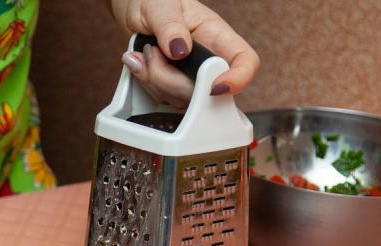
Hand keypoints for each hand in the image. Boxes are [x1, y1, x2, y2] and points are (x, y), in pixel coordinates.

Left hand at [109, 0, 259, 107]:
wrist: (135, 12)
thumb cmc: (154, 2)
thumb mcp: (161, 5)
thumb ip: (170, 25)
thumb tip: (180, 50)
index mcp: (216, 36)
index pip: (245, 61)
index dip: (238, 79)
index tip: (214, 87)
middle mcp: (208, 61)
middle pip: (205, 92)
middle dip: (170, 79)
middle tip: (152, 52)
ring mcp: (192, 79)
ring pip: (182, 100)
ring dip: (155, 81)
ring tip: (147, 53)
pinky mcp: (174, 90)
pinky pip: (164, 101)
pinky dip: (147, 85)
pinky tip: (142, 65)